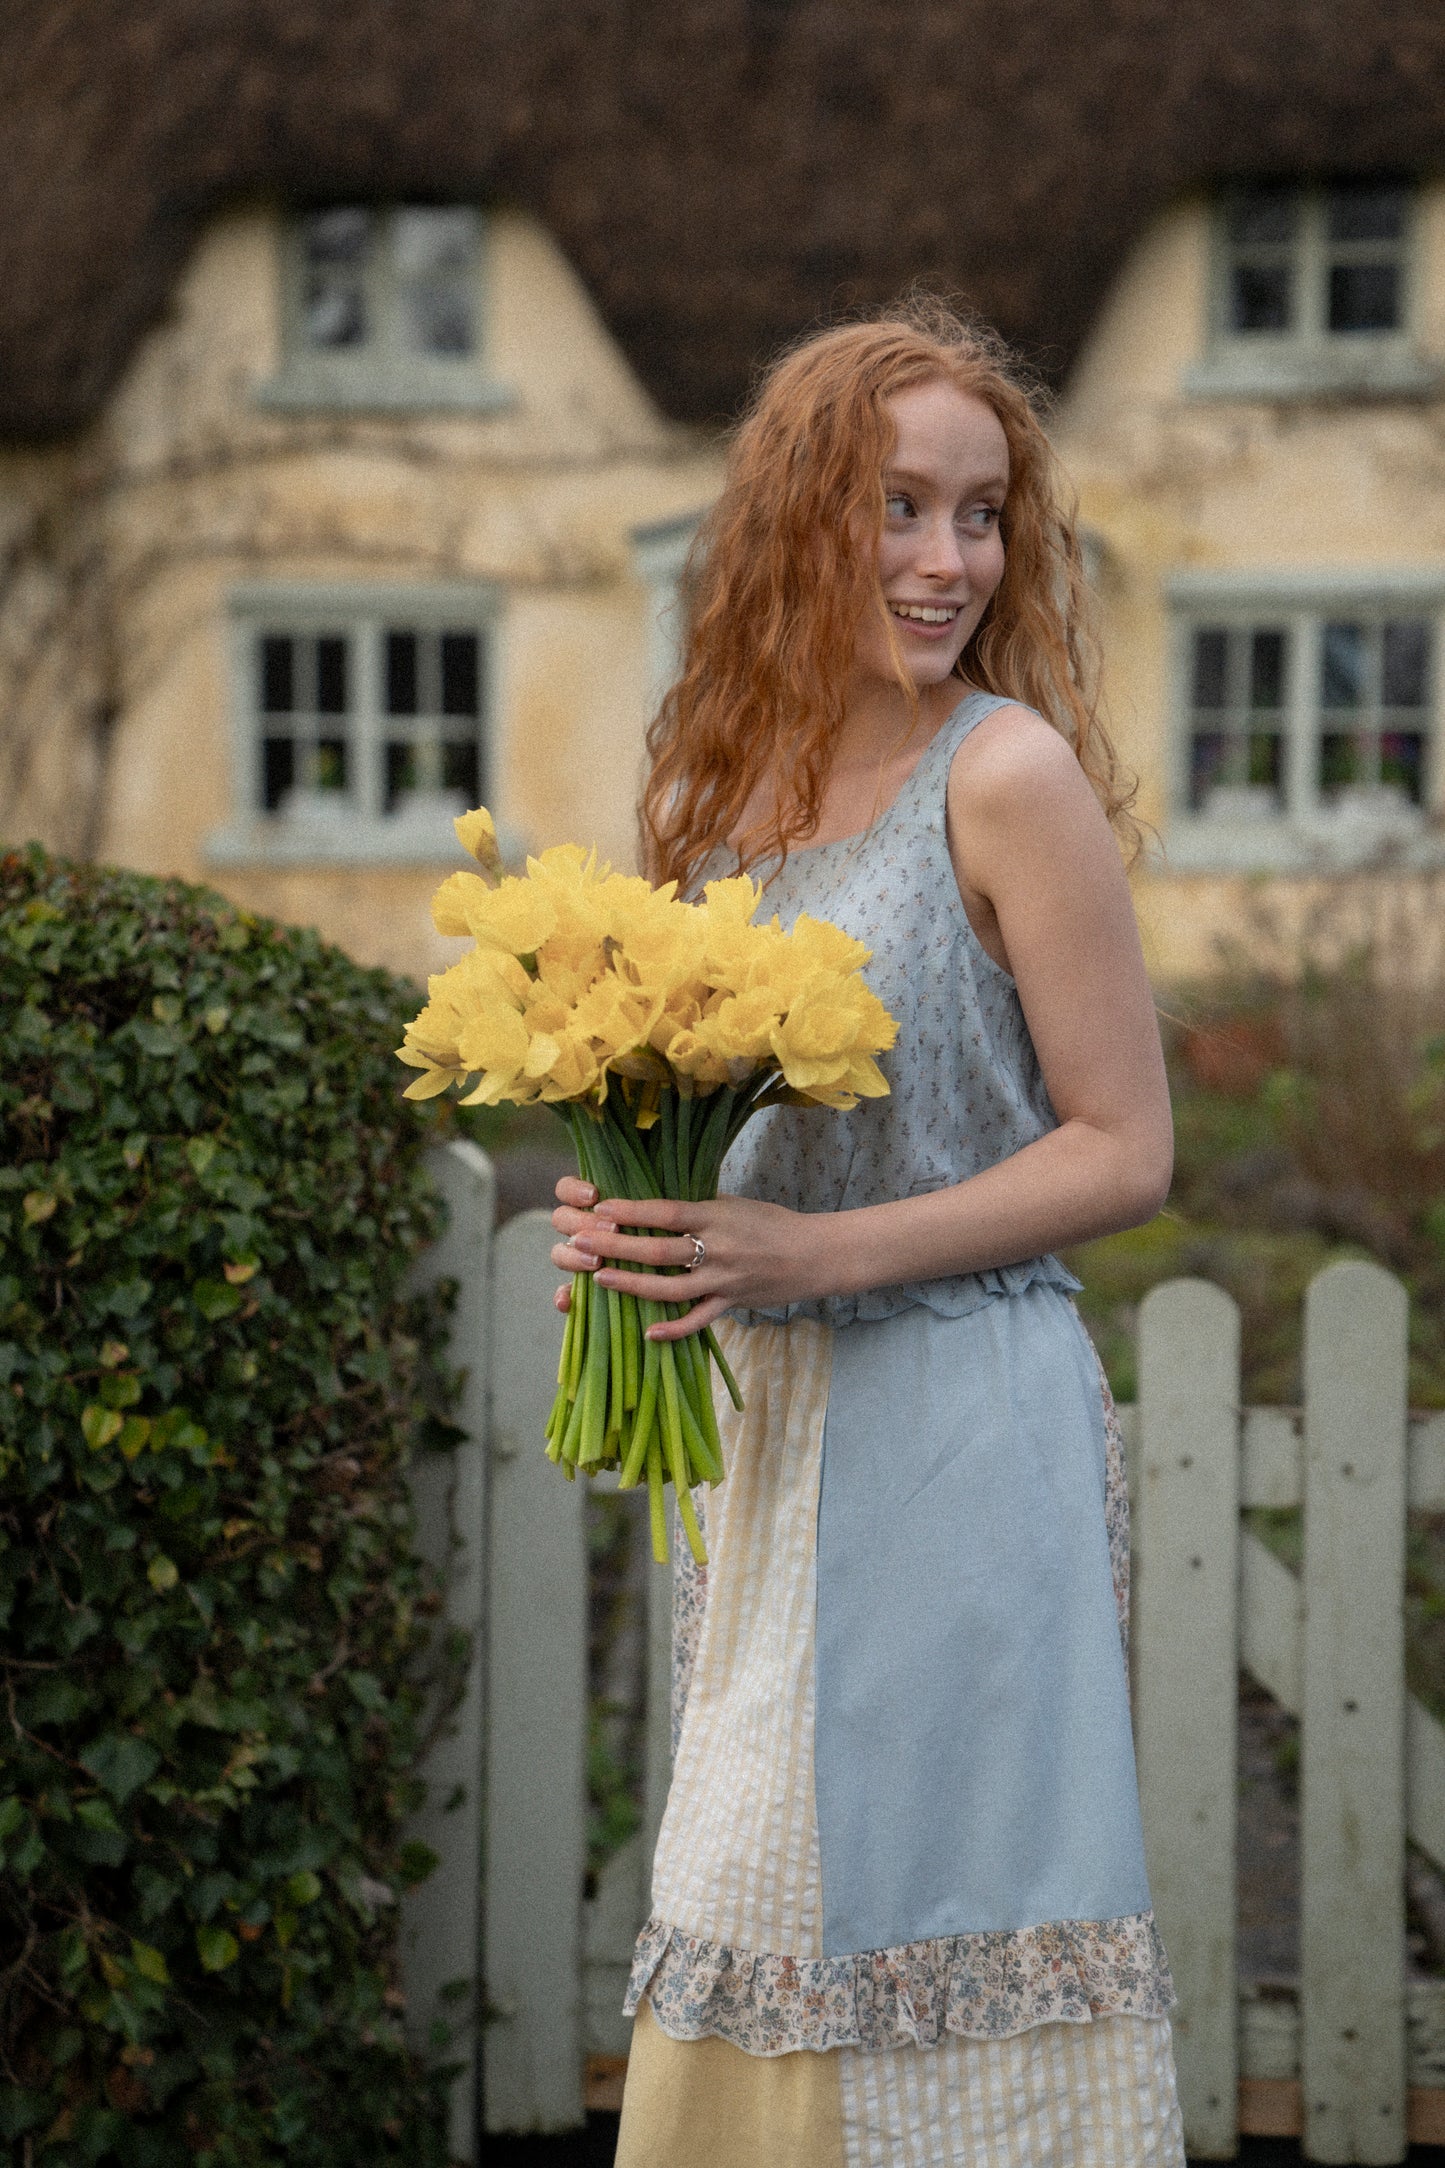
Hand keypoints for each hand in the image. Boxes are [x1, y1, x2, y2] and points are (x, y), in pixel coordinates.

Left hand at [550, 1176, 815, 1338]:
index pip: (666, 1212)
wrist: (815, 1254)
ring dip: (632, 1285)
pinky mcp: (732, 1304)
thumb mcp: (735, 1205)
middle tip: (581, 1241)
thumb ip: (698, 1208)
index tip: (600, 1208)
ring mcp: (724, 1281)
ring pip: (670, 1288)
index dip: (631, 1211)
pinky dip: (674, 1330)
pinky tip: (648, 1334)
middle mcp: (718, 1249)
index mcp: (717, 1217)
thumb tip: (657, 1207)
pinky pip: (698, 1321)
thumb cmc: (772, 1223)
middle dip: (616, 1247)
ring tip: (599, 1280)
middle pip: (659, 1251)